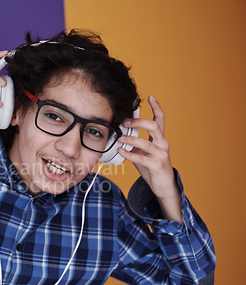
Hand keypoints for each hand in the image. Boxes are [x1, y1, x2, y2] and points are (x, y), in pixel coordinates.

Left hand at [117, 96, 182, 222]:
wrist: (163, 186)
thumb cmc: (152, 168)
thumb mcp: (143, 153)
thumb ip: (135, 144)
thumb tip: (119, 135)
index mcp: (160, 139)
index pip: (160, 120)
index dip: (157, 108)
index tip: (150, 97)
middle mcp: (163, 144)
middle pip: (154, 126)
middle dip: (139, 122)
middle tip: (125, 121)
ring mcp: (161, 154)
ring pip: (146, 142)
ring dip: (131, 138)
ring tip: (119, 137)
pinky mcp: (158, 165)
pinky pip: (142, 158)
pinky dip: (129, 154)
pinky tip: (121, 151)